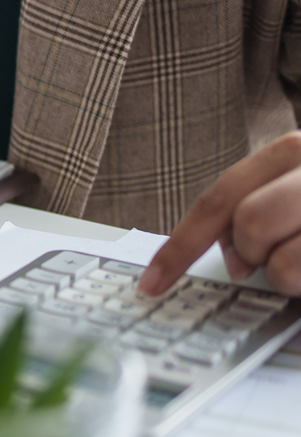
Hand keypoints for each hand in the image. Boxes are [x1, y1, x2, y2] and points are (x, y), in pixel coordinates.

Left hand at [140, 132, 300, 296]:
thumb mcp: (289, 195)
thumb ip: (250, 207)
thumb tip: (227, 259)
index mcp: (290, 151)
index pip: (217, 200)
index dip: (179, 247)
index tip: (150, 284)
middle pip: (249, 223)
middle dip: (252, 252)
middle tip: (271, 257)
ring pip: (280, 260)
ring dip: (285, 273)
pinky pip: (300, 272)